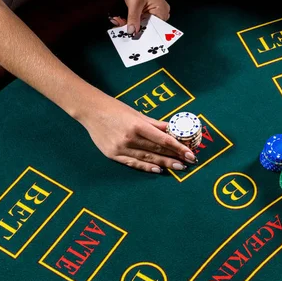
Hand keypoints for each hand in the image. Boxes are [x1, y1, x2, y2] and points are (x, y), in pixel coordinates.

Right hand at [78, 93, 196, 172]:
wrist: (91, 111)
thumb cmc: (116, 109)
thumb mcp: (138, 114)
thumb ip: (156, 124)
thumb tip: (174, 129)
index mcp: (137, 126)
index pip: (163, 140)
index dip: (178, 148)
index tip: (190, 153)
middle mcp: (129, 138)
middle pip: (157, 151)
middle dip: (175, 157)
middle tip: (189, 162)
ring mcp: (120, 148)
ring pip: (147, 158)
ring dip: (165, 164)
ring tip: (179, 167)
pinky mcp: (113, 155)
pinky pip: (133, 163)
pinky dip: (146, 168)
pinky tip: (159, 170)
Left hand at [122, 0, 169, 34]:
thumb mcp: (134, 4)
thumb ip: (134, 19)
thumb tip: (132, 33)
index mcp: (162, 12)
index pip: (154, 28)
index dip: (143, 34)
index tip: (131, 39)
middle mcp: (161, 14)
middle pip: (148, 27)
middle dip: (134, 30)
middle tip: (120, 30)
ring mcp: (155, 12)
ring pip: (143, 24)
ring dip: (130, 25)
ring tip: (118, 23)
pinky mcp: (148, 11)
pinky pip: (140, 20)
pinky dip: (131, 21)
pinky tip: (120, 20)